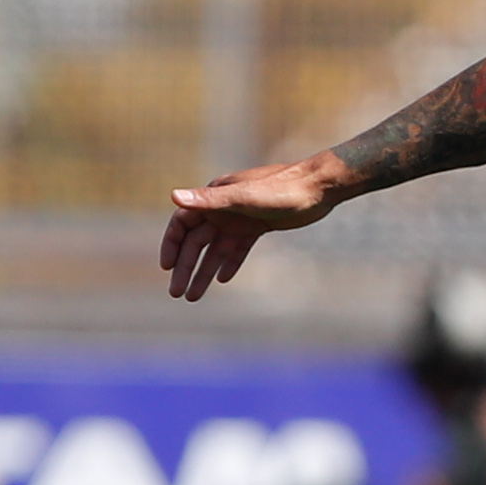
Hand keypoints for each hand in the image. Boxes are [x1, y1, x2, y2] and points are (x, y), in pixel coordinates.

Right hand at [160, 156, 339, 301]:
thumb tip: (173, 196)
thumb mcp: (244, 196)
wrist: (319, 187)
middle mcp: (223, 209)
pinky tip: (222, 279)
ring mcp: (241, 219)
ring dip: (204, 271)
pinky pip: (238, 249)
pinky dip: (229, 263)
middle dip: (186, 267)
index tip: (166, 268)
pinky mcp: (258, 226)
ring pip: (217, 249)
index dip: (172, 245)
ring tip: (193, 297)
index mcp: (215, 198)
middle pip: (197, 242)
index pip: (183, 223)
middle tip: (177, 294)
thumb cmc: (281, 189)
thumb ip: (210, 200)